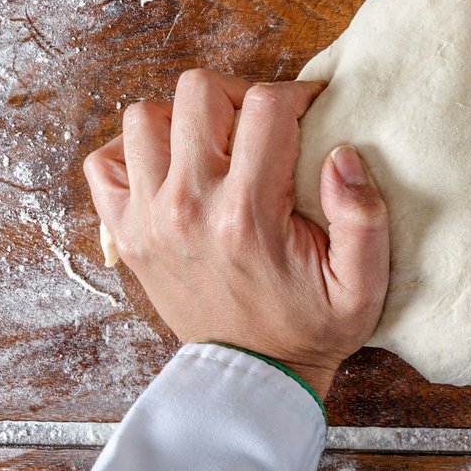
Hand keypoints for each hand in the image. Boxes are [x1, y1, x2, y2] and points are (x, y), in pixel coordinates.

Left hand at [82, 71, 389, 398]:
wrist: (252, 379)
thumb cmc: (310, 327)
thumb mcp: (362, 285)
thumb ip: (365, 217)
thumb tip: (342, 153)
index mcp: (248, 213)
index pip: (266, 106)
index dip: (298, 95)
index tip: (311, 110)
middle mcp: (189, 206)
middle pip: (198, 92)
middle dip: (239, 94)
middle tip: (262, 124)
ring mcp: (148, 217)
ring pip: (145, 118)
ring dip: (183, 119)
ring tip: (216, 144)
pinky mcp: (126, 232)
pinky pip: (104, 162)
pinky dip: (131, 151)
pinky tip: (170, 166)